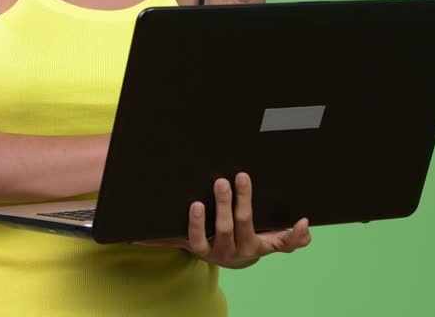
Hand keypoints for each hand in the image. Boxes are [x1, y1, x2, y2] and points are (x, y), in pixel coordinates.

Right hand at [133, 172, 310, 268]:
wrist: (236, 254)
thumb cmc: (207, 238)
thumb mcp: (182, 238)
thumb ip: (159, 236)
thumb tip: (131, 234)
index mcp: (207, 249)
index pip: (198, 239)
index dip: (197, 224)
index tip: (196, 205)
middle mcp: (229, 251)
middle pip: (226, 229)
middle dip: (225, 204)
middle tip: (223, 181)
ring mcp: (252, 248)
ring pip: (251, 228)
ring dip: (248, 204)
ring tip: (245, 180)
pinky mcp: (271, 245)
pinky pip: (285, 245)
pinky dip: (296, 236)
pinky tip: (303, 222)